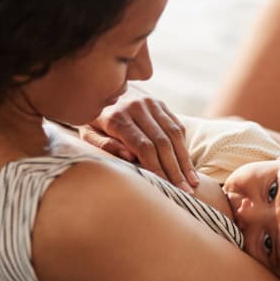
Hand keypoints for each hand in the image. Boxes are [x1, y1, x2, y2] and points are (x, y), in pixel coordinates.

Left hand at [78, 90, 198, 193]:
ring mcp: (151, 103)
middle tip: (185, 191)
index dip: (157, 168)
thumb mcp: (87, 133)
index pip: (144, 146)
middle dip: (175, 169)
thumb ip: (103, 145)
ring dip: (184, 161)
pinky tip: (189, 166)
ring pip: (174, 134)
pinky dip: (184, 147)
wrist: (100, 89)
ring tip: (192, 182)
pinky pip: (177, 126)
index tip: (166, 186)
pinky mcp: (160, 103)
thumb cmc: (92, 120)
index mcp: (117, 117)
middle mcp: (137, 107)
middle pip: (162, 142)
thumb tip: (129, 157)